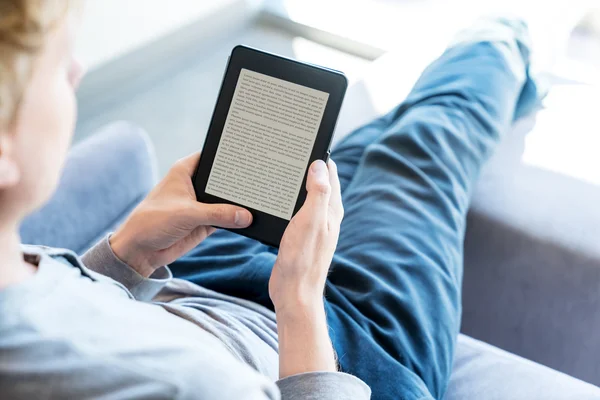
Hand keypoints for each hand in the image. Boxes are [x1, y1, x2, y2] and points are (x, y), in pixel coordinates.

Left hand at [110, 153, 252, 276]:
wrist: (140, 251)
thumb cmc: (153, 221)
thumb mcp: (187, 213)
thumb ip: (218, 214)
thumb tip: (246, 216)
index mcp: (185, 171)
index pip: (213, 158)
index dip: (230, 156)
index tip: (252, 155)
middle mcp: (195, 185)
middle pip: (224, 179)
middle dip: (240, 182)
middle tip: (262, 179)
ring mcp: (201, 204)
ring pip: (226, 200)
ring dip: (239, 203)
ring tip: (262, 199)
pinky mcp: (205, 222)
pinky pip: (226, 218)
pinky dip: (237, 220)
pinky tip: (252, 219)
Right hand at [269, 159, 343, 312]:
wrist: (294, 292)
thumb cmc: (303, 259)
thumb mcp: (310, 221)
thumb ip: (318, 193)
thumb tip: (320, 165)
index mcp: (332, 210)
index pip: (331, 174)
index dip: (321, 157)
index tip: (307, 141)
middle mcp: (326, 216)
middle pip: (320, 182)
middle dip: (309, 166)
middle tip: (291, 150)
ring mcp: (314, 226)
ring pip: (308, 195)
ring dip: (299, 182)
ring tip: (283, 168)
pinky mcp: (301, 235)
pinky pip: (298, 209)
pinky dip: (290, 199)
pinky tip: (277, 198)